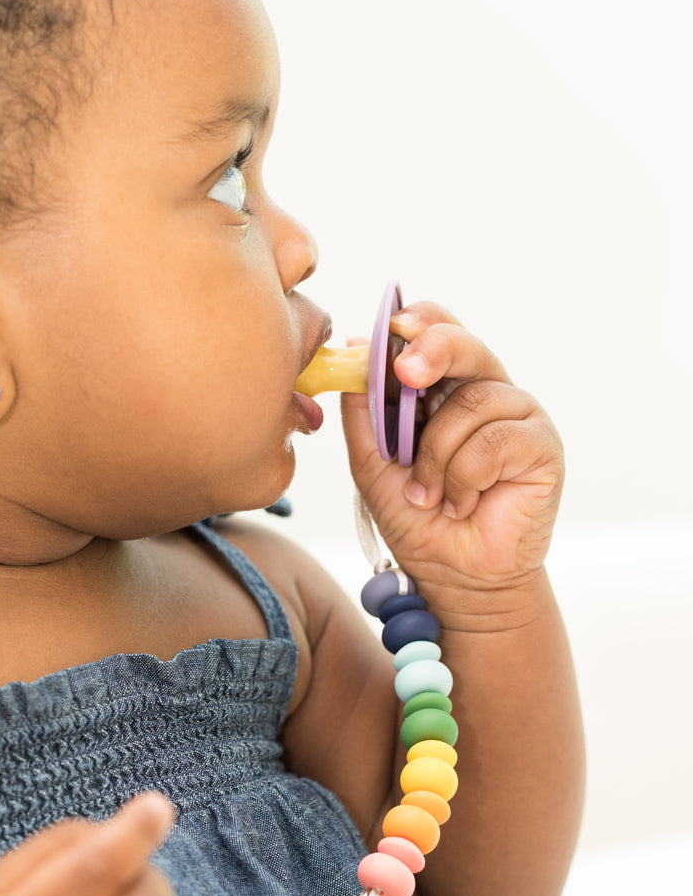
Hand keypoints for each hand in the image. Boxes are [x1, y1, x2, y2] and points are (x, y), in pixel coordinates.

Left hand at [341, 303, 563, 595]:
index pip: (438, 331)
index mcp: (446, 386)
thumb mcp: (373, 462)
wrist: (452, 575)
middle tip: (405, 370)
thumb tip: (354, 352)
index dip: (420, 321)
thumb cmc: (419, 518)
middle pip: (464, 346)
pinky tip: (463, 503)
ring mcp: (519, 416)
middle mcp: (486, 392)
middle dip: (432, 349)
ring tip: (431, 494)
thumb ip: (364, 412)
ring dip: (436, 456)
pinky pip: (494, 441)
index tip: (392, 327)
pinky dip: (464, 477)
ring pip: (471, 403)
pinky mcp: (542, 446)